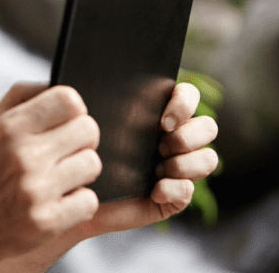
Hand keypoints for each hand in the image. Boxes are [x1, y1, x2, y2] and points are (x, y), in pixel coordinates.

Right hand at [0, 82, 102, 271]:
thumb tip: (55, 83)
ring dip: (80, 172)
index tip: (66, 121)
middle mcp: (23, 156)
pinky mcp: (46, 222)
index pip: (70, 100)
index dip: (74, 109)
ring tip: (57, 178)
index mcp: (9, 128)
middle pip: (89, 130)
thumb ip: (20, 99)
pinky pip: (89, 201)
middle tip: (64, 151)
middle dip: (82, 139)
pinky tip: (56, 203)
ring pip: (93, 164)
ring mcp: (36, 191)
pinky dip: (78, 203)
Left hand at [71, 81, 218, 237]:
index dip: (184, 103)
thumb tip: (77, 83)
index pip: (187, 95)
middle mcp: (173, 138)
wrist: (69, 193)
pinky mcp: (172, 196)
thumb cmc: (74, 149)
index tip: (162, 121)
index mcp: (155, 113)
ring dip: (186, 163)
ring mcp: (176, 167)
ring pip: (208, 158)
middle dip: (189, 135)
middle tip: (161, 146)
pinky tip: (153, 191)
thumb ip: (78, 96)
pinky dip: (173, 189)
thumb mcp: (76, 119)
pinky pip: (188, 191)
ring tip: (158, 170)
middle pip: (208, 126)